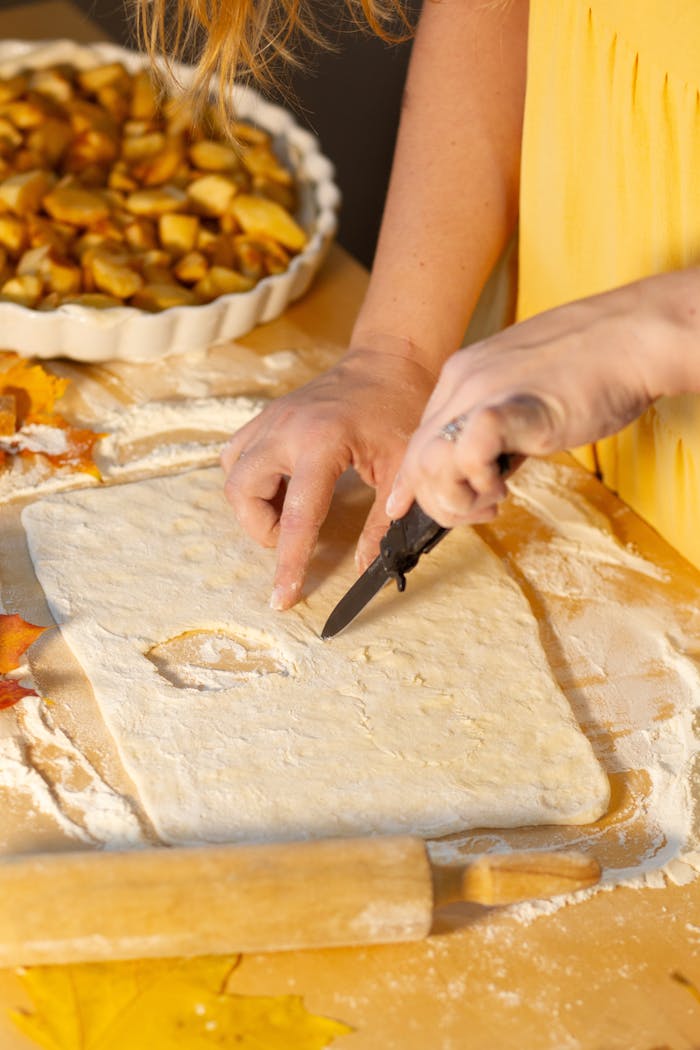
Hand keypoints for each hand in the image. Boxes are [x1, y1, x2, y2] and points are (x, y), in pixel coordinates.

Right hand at [221, 348, 435, 608]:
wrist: (390, 360)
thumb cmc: (402, 408)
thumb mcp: (403, 468)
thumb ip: (382, 522)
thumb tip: (362, 568)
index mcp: (322, 442)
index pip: (297, 516)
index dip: (288, 562)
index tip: (282, 598)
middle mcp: (285, 429)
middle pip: (242, 493)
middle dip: (261, 528)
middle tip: (294, 537)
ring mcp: (270, 418)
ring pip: (232, 473)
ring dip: (252, 504)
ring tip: (288, 512)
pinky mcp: (267, 416)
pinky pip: (237, 454)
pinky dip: (250, 479)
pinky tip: (282, 487)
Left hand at [385, 277, 681, 525]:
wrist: (637, 335)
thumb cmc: (596, 366)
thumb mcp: (527, 393)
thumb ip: (497, 425)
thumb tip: (484, 467)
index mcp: (462, 374)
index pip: (419, 440)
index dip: (420, 485)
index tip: (433, 509)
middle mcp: (463, 380)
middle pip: (417, 459)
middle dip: (440, 501)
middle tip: (482, 510)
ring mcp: (484, 391)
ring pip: (429, 461)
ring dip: (455, 497)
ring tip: (493, 500)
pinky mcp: (514, 407)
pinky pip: (467, 453)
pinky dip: (477, 481)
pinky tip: (504, 486)